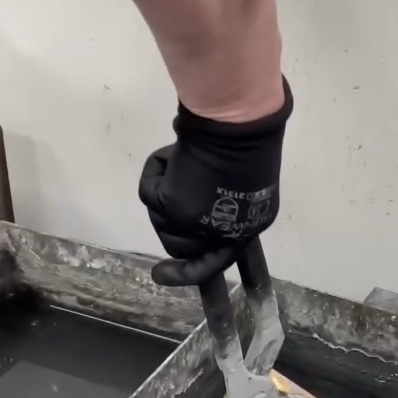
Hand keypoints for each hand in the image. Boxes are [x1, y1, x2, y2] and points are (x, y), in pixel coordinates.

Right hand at [139, 80, 292, 286]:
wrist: (239, 123)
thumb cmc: (246, 138)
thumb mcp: (239, 178)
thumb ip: (218, 198)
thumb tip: (185, 196)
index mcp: (249, 226)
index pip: (217, 261)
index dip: (188, 272)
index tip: (158, 275)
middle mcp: (225, 235)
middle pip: (180, 246)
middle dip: (168, 220)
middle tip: (162, 193)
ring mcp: (199, 226)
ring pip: (160, 221)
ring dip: (162, 190)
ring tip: (181, 159)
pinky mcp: (174, 209)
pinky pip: (147, 193)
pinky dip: (154, 170)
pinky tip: (173, 154)